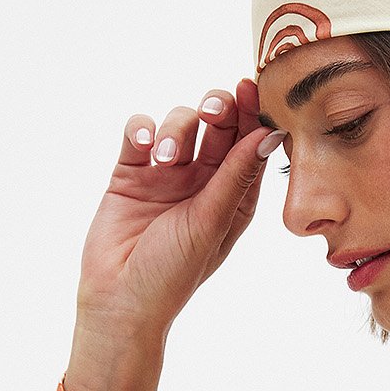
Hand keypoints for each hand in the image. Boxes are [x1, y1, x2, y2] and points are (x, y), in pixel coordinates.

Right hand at [75, 78, 280, 341]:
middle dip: (217, 109)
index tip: (251, 90)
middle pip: (216, 125)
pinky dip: (141, 130)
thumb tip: (269, 133)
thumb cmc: (172, 273)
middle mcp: (202, 181)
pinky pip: (139, 132)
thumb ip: (236, 176)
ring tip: (164, 158)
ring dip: (174, 129)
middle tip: (213, 111)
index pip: (248, 144)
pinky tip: (143, 146)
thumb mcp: (211, 223)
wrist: (119, 300)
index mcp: (232, 196)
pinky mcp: (131, 172)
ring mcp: (165, 174)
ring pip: (179, 124)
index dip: (251, 115)